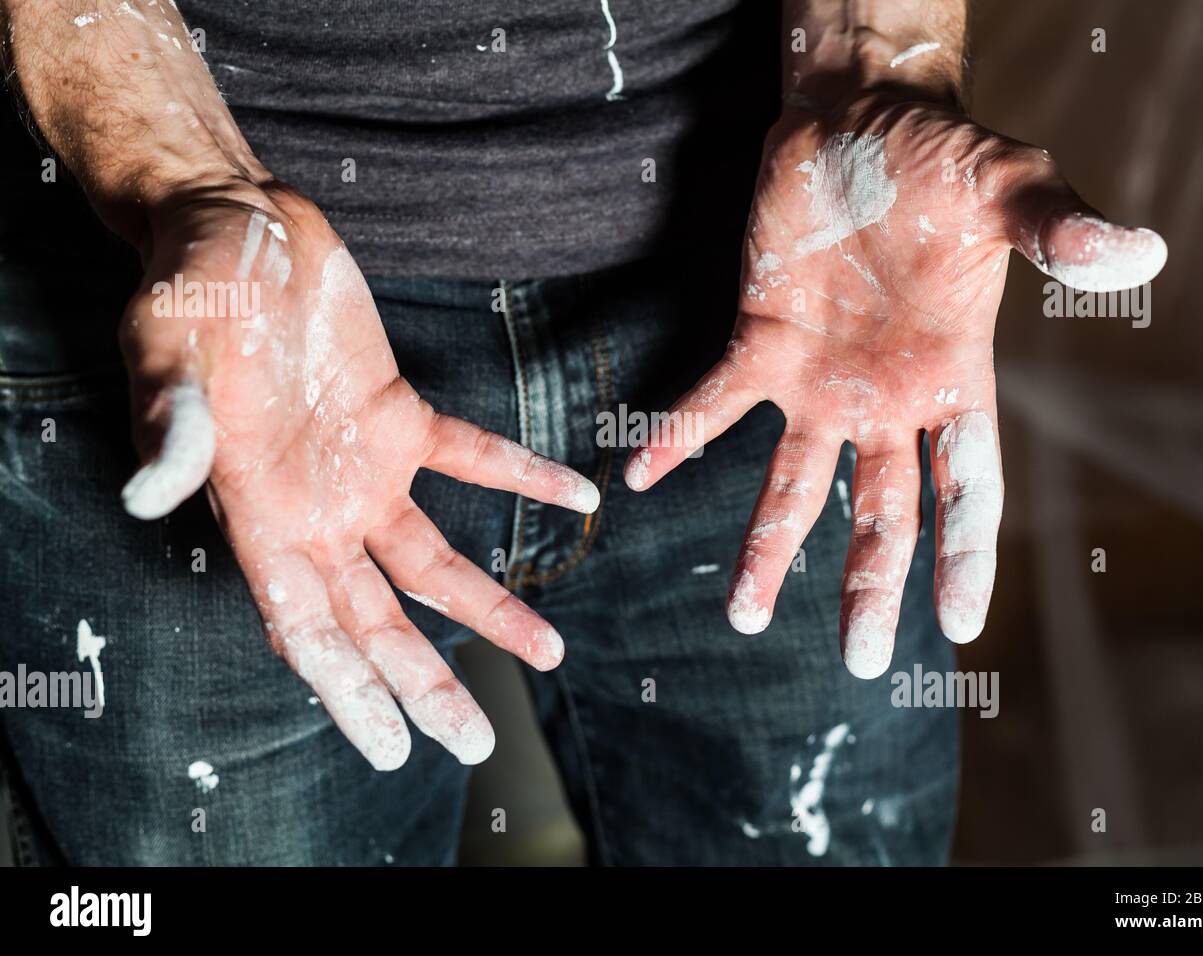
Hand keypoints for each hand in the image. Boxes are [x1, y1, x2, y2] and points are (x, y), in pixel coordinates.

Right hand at [119, 182, 598, 768]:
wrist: (237, 223)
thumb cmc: (190, 284)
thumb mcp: (168, 346)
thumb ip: (170, 423)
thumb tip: (153, 496)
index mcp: (257, 512)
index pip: (303, 626)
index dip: (346, 690)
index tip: (392, 747)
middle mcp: (314, 510)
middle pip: (376, 620)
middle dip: (423, 683)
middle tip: (476, 741)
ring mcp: (362, 470)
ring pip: (430, 563)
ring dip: (487, 609)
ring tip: (549, 652)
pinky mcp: (399, 416)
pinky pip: (471, 458)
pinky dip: (521, 475)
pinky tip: (577, 498)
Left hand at [624, 97, 1165, 677]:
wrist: (860, 119)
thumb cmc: (943, 156)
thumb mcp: (1013, 184)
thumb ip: (1061, 228)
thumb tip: (1140, 251)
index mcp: (954, 378)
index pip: (968, 485)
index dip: (965, 553)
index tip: (958, 625)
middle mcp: (885, 399)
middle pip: (883, 510)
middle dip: (871, 583)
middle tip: (861, 660)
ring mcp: (820, 380)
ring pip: (795, 482)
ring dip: (769, 546)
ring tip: (742, 614)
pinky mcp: (761, 343)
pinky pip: (714, 402)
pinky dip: (680, 436)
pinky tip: (640, 476)